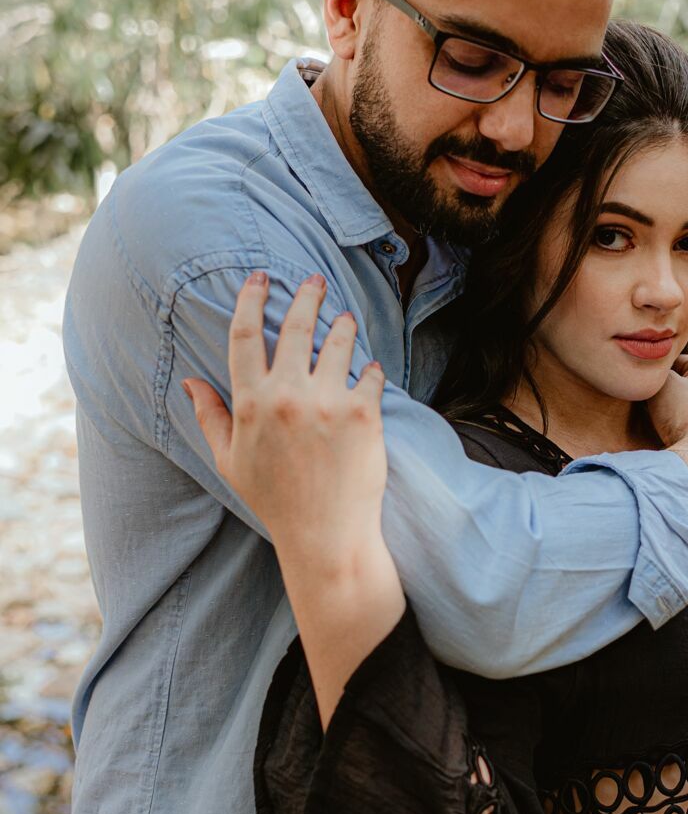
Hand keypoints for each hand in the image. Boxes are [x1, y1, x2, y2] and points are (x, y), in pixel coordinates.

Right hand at [183, 272, 387, 571]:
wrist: (325, 535)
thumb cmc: (275, 500)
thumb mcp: (230, 461)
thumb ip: (210, 418)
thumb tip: (191, 383)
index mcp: (251, 403)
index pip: (246, 335)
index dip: (252, 299)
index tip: (261, 278)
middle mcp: (287, 396)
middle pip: (296, 326)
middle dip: (306, 295)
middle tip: (315, 281)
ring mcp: (327, 403)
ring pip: (338, 342)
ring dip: (342, 325)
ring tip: (345, 319)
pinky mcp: (364, 415)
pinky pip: (370, 374)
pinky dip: (371, 368)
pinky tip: (370, 369)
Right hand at [647, 354, 687, 507]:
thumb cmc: (682, 414)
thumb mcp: (661, 384)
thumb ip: (657, 373)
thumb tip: (653, 376)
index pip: (677, 362)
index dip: (658, 374)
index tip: (648, 386)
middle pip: (687, 385)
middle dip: (670, 392)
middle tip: (653, 403)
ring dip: (677, 411)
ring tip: (662, 421)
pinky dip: (686, 427)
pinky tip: (675, 435)